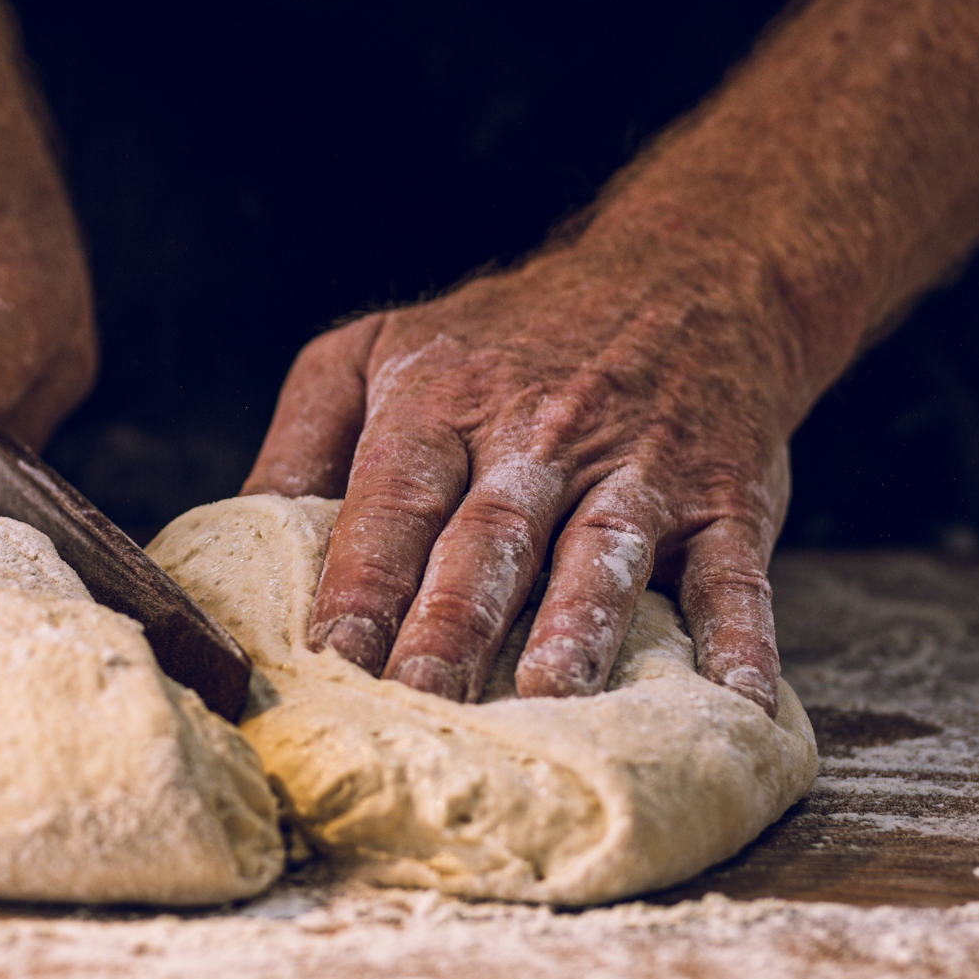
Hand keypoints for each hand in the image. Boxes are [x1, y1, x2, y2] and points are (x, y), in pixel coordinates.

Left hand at [243, 237, 793, 713]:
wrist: (682, 277)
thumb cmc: (503, 337)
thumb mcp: (376, 348)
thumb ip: (303, 438)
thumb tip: (240, 535)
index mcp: (442, 402)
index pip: (393, 500)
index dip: (363, 578)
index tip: (331, 656)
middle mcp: (539, 434)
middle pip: (489, 538)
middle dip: (451, 622)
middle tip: (418, 701)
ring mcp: (638, 466)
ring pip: (605, 550)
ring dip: (579, 623)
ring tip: (550, 695)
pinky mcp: (725, 496)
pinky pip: (734, 570)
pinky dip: (738, 634)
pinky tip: (730, 699)